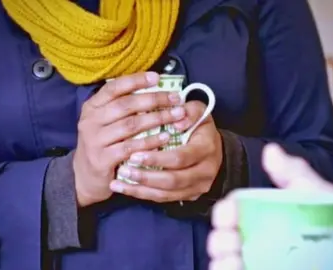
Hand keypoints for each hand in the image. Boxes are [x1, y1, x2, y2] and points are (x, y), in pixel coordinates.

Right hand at [73, 72, 185, 206]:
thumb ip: (123, 108)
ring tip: (177, 115)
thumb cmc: (103, 145)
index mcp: (92, 107)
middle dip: (154, 99)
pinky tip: (165, 137)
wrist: (85, 177)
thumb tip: (156, 90)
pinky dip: (150, 141)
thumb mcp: (105, 122)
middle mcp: (90, 121)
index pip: (114, 87)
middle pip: (126, 105)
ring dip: (157, 118)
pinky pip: (131, 147)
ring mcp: (95, 140)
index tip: (157, 77)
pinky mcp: (102, 159)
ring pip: (131, 125)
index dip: (136, 80)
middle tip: (176, 99)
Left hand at [108, 101, 222, 202]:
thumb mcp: (198, 111)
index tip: (135, 154)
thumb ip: (188, 111)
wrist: (214, 148)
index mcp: (207, 148)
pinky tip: (125, 189)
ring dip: (140, 189)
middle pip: (173, 180)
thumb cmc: (199, 126)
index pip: (180, 157)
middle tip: (124, 170)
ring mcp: (198, 186)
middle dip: (146, 177)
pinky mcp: (189, 195)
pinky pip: (164, 199)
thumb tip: (176, 120)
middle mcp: (205, 171)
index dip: (157, 158)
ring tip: (118, 182)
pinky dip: (143, 194)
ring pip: (167, 194)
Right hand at [207, 144, 332, 269]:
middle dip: (220, 236)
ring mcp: (254, 261)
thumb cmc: (332, 224)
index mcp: (261, 217)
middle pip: (223, 237)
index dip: (226, 211)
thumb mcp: (316, 193)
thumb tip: (271, 151)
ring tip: (234, 257)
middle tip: (232, 238)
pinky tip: (237, 267)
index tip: (229, 212)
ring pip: (223, 260)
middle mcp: (253, 241)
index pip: (232, 212)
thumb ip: (294, 172)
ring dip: (222, 257)